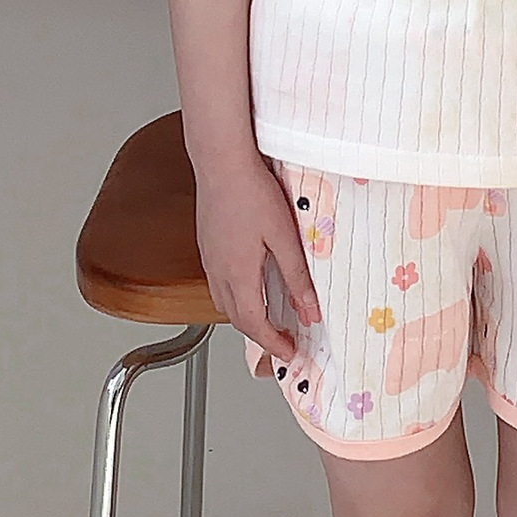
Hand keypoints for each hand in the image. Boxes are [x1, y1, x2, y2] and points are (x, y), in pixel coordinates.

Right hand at [193, 160, 321, 364]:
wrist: (221, 162)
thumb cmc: (251, 191)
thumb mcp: (284, 237)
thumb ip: (297, 276)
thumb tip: (309, 309)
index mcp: (238, 275)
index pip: (254, 325)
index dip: (273, 344)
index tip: (289, 353)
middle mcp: (219, 273)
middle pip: (237, 319)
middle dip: (259, 336)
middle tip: (282, 340)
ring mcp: (209, 259)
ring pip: (224, 303)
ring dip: (245, 317)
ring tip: (268, 317)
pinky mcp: (207, 246)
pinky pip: (219, 284)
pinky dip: (235, 296)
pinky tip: (249, 283)